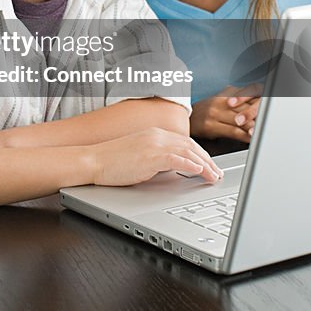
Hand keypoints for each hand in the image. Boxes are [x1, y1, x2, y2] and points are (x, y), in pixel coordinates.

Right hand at [91, 127, 222, 186]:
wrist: (93, 160)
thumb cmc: (112, 161)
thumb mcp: (140, 156)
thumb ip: (158, 159)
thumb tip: (174, 169)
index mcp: (155, 134)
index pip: (185, 142)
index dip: (200, 154)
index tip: (209, 165)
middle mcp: (157, 135)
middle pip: (191, 145)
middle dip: (207, 159)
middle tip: (217, 173)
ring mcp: (154, 144)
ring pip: (188, 152)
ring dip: (204, 164)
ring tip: (214, 176)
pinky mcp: (150, 155)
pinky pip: (177, 159)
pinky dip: (191, 165)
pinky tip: (200, 172)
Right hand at [191, 85, 261, 141]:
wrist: (187, 118)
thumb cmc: (208, 111)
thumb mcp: (224, 98)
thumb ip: (239, 98)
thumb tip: (258, 102)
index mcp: (227, 92)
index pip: (250, 90)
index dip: (261, 98)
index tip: (270, 105)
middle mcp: (221, 101)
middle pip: (247, 107)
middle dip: (259, 116)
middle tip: (268, 121)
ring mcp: (215, 113)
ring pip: (241, 120)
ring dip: (253, 128)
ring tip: (262, 132)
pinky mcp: (211, 126)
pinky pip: (233, 132)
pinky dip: (245, 136)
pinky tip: (251, 138)